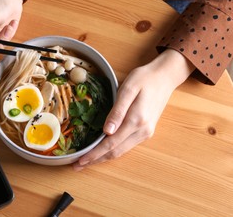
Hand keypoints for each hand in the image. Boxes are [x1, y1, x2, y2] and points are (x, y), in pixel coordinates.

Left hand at [73, 49, 194, 169]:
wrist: (165, 76)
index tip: (79, 161)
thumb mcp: (128, 89)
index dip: (94, 154)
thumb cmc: (144, 79)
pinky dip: (112, 151)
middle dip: (95, 160)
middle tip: (77, 166)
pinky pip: (126, 145)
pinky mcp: (146, 131)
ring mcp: (145, 132)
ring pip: (121, 151)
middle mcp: (142, 131)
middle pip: (115, 152)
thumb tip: (106, 131)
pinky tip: (102, 151)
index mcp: (136, 121)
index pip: (111, 144)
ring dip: (103, 158)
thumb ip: (118, 111)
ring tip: (86, 161)